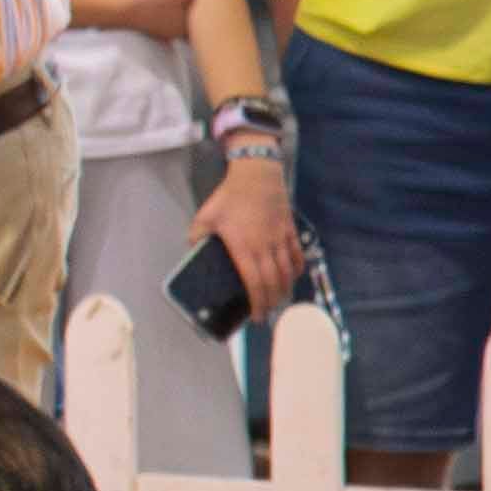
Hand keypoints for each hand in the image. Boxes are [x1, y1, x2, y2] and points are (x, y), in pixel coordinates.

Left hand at [189, 150, 304, 322]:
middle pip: (273, 282)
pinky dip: (297, 269)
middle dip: (271, 302)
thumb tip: (193, 252)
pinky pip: (297, 255)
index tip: (256, 315)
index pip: (254, 282)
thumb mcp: (205, 216)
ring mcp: (280, 239)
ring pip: (287, 271)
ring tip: (278, 301)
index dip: (257, 302)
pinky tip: (292, 277)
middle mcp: (265, 246)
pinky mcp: (290, 230)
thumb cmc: (229, 196)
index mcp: (244, 246)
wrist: (257, 174)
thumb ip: (197, 236)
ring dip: (284, 289)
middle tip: (265, 314)